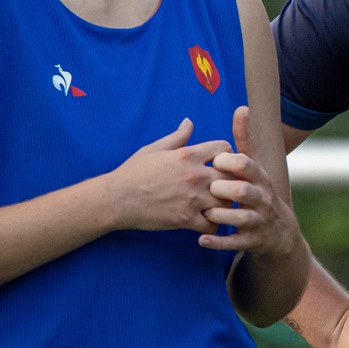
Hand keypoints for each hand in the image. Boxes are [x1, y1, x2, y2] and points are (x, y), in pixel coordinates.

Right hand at [107, 118, 233, 233]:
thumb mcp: (155, 148)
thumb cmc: (134, 172)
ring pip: (226, 201)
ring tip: (220, 205)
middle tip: (226, 185)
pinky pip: (212, 225)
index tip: (222, 162)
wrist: (117, 199)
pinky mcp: (186, 219)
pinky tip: (207, 222)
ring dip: (225, 203)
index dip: (227, 154)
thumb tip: (189, 122)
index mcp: (188, 154)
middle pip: (231, 175)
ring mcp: (192, 199)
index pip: (225, 148)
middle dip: (231, 179)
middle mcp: (194, 175)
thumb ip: (177, 136)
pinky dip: (213, 225)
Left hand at [198, 106, 300, 255]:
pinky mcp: (252, 242)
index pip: (247, 164)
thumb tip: (241, 107)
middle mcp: (261, 198)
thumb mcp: (255, 165)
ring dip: (220, 215)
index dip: (230, 161)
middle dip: (224, 189)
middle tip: (209, 188)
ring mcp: (258, 222)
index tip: (215, 160)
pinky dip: (218, 242)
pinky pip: (235, 243)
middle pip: (244, 191)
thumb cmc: (258, 190)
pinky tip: (201, 239)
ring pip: (240, 218)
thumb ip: (245, 139)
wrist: (279, 231)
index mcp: (259, 177)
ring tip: (204, 213)